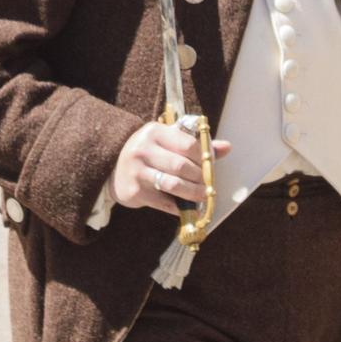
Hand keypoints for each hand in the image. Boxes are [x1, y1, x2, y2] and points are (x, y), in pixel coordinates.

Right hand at [112, 122, 230, 215]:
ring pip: (173, 185)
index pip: (187, 143)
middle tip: (208, 185)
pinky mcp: (134, 191)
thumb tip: (227, 147)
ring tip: (201, 196)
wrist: (113, 168)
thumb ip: (195, 144)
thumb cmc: (148, 153)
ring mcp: (137, 171)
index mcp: (154, 132)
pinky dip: (179, 208)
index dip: (203, 157)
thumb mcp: (167, 141)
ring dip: (192, 194)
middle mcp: (143, 149)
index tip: (210, 165)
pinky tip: (188, 209)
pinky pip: (163, 202)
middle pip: (181, 166)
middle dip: (199, 177)